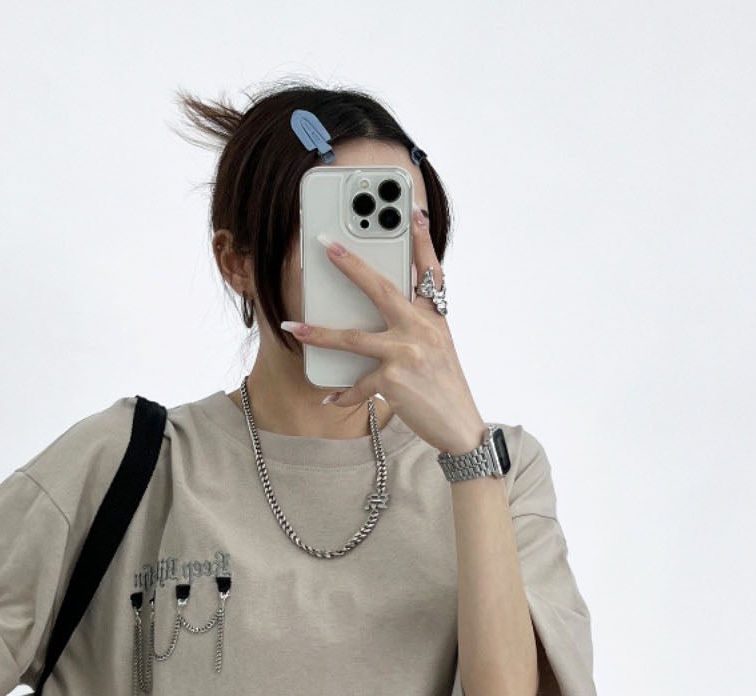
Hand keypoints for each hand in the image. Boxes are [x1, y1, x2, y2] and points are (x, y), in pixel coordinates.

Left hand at [279, 205, 489, 456]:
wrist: (459, 425)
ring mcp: (408, 352)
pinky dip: (343, 394)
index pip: (430, 271)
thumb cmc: (444, 387)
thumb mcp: (438, 348)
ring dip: (320, 334)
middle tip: (326, 245)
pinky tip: (330, 399)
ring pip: (354, 337)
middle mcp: (422, 329)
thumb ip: (416, 326)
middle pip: (381, 288)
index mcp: (434, 318)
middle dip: (350, 265)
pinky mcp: (395, 379)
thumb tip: (381, 316)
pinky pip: (358, 383)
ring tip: (295, 328)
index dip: (422, 240)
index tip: (414, 211)